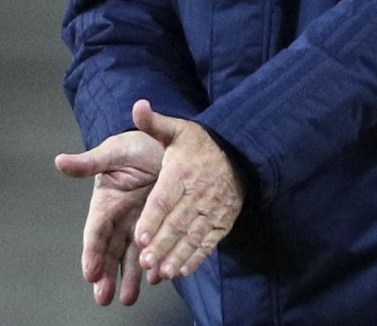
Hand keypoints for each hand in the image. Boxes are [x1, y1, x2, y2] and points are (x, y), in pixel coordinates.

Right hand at [55, 129, 163, 304]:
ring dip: (129, 278)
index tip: (89, 272)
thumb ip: (89, 163)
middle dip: (105, 276)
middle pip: (110, 252)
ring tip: (127, 298)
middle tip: (103, 298)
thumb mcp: (114, 152)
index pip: (95, 232)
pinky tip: (156, 279)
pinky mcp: (159, 226)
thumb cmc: (135, 145)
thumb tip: (60, 161)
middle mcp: (120, 219)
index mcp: (105, 203)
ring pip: (131, 257)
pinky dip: (155, 265)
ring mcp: (140, 224)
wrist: (166, 143)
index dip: (92, 252)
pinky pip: (155, 249)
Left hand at [132, 99, 244, 282]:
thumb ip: (154, 123)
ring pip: (192, 236)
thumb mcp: (177, 129)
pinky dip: (194, 259)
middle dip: (162, 243)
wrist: (239, 153)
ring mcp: (212, 209)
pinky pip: (208, 243)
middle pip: (178, 222)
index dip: (153, 218)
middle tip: (146, 261)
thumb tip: (137, 106)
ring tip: (160, 271)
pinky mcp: (222, 222)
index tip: (139, 236)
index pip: (165, 197)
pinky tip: (180, 271)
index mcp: (182, 171)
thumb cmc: (199, 144)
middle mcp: (198, 192)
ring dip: (176, 255)